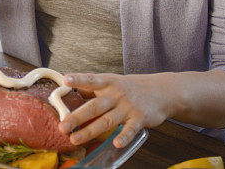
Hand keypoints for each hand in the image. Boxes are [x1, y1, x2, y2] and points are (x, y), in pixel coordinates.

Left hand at [58, 72, 177, 147]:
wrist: (162, 90)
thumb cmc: (130, 87)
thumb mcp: (111, 82)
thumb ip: (92, 88)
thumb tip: (68, 92)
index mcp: (107, 82)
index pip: (90, 80)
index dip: (78, 79)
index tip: (65, 80)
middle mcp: (116, 94)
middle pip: (94, 106)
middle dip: (77, 117)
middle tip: (62, 127)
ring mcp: (127, 107)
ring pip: (107, 121)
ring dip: (90, 131)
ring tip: (75, 139)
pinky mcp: (139, 118)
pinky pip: (130, 130)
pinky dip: (123, 137)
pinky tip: (116, 143)